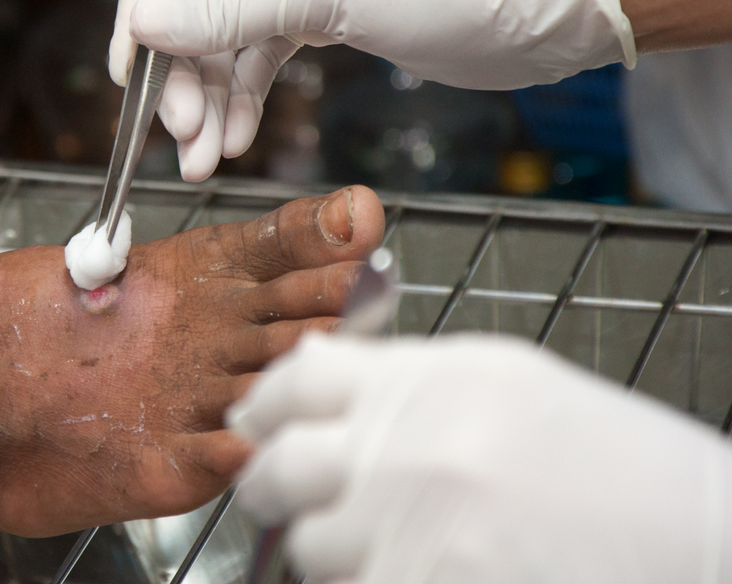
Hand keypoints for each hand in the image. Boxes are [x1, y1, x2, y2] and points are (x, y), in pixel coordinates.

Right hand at [109, 0, 635, 180]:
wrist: (516, 16)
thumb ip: (219, 11)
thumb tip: (142, 24)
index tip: (131, 66)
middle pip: (187, 2)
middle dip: (178, 72)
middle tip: (178, 132)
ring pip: (220, 43)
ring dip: (207, 102)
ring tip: (202, 160)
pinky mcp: (312, 20)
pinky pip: (256, 64)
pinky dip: (244, 103)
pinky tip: (236, 143)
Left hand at [227, 333, 731, 583]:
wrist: (705, 536)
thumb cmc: (614, 464)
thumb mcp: (504, 384)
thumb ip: (404, 381)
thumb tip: (312, 390)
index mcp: (428, 378)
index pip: (297, 378)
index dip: (264, 405)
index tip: (255, 424)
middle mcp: (408, 446)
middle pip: (279, 467)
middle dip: (275, 486)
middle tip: (289, 496)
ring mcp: (412, 528)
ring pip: (310, 550)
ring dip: (334, 552)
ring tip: (391, 546)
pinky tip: (413, 570)